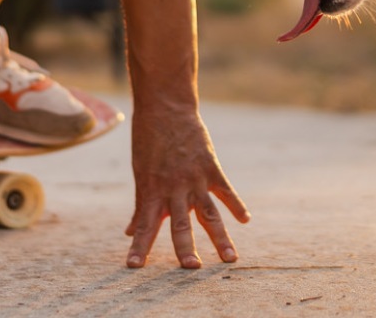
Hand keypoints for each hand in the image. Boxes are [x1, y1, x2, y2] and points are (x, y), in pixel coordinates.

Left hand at [124, 106, 248, 267]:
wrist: (165, 108)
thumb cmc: (148, 143)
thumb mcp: (141, 174)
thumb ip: (142, 206)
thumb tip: (130, 232)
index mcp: (152, 191)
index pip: (145, 225)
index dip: (139, 246)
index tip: (133, 266)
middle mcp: (173, 188)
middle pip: (181, 224)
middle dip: (185, 248)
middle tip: (191, 268)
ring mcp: (194, 178)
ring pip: (209, 214)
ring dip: (220, 237)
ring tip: (230, 259)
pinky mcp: (210, 167)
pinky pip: (225, 191)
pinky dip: (236, 205)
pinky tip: (245, 220)